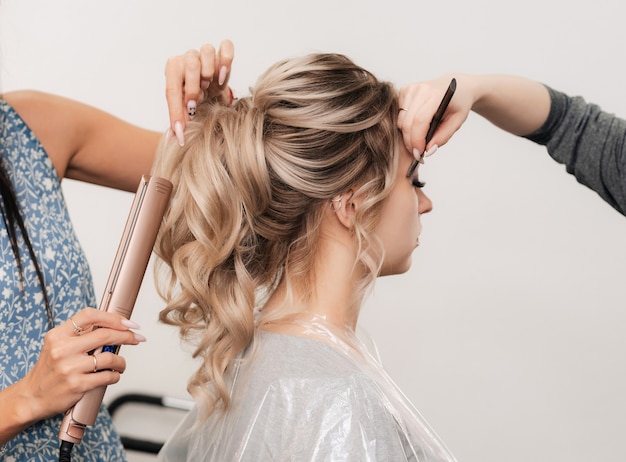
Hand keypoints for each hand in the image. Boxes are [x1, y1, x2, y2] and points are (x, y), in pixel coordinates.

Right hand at [16, 307, 145, 424]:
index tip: (127, 322)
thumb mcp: (57, 345)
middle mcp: (62, 349)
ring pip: (110, 357)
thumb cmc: (49, 370)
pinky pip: (107, 376)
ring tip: (120, 363)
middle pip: (105, 335)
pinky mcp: (77, 385)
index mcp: (58, 335)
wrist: (31, 397)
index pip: (89, 316)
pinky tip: (113, 375)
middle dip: (126, 336)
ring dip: (121, 360)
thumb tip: (113, 326)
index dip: (112, 317)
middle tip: (136, 338)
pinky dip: (115, 375)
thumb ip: (80, 335)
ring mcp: (70, 368)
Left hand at [164, 40, 234, 145]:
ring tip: (209, 86)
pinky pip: (226, 47)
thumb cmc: (196, 98)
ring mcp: (205, 53)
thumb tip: (172, 142)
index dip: (176, 112)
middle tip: (198, 103)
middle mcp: (187, 57)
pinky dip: (226, 61)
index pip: (172, 90)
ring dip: (209, 73)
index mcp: (173, 70)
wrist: (211, 88)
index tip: (181, 130)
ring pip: (206, 52)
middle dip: (194, 88)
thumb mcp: (186, 109)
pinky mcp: (222, 52)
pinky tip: (222, 76)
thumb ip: (179, 122)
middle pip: (190, 64)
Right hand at [397, 74, 472, 159]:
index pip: (420, 120)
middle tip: (417, 152)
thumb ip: (443, 137)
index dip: (417, 140)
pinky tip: (416, 123)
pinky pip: (399, 115)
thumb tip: (428, 151)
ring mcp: (411, 88)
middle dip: (410, 141)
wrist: (457, 86)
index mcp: (436, 95)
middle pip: (407, 122)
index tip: (418, 153)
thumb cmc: (458, 103)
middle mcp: (421, 89)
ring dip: (407, 134)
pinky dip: (406, 124)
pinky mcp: (404, 90)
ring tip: (420, 137)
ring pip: (401, 120)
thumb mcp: (457, 122)